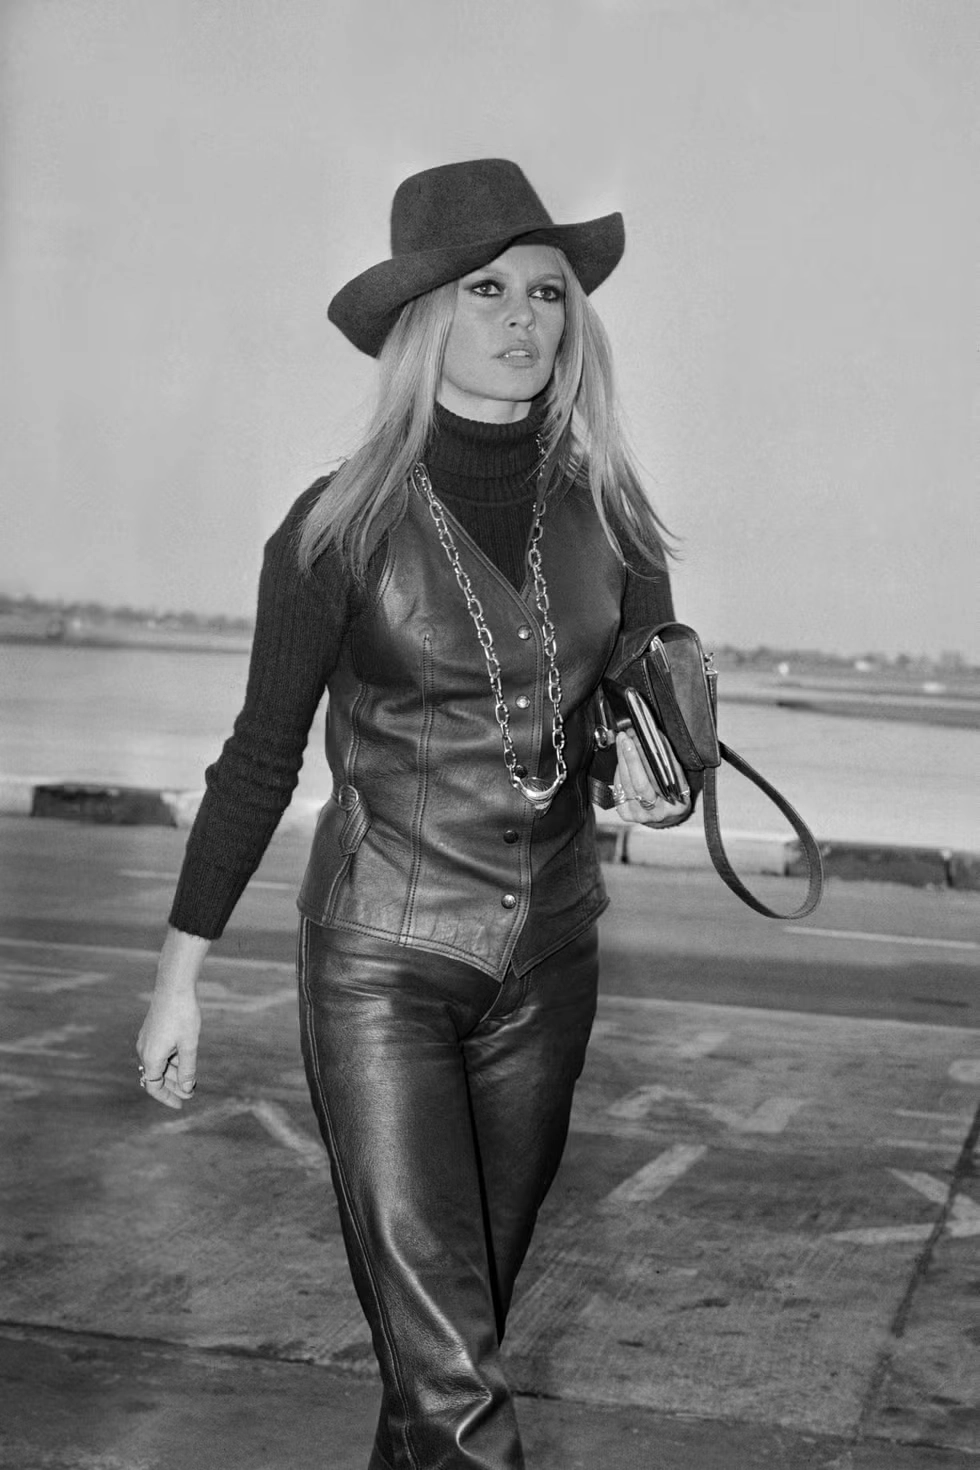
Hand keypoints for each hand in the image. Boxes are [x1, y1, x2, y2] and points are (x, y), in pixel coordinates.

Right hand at [135, 928, 207, 1109]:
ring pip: (159, 1064)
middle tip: (192, 1093)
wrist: (174, 987)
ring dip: (174, 1073)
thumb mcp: (189, 1046)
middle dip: (174, 1087)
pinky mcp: (152, 1031)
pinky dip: (171, 1060)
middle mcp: (145, 1050)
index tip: (181, 1104)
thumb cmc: (182, 1016)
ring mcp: (147, 1040)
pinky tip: (185, 1060)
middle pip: (157, 1077)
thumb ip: (188, 1069)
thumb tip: (187, 1090)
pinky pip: (159, 1053)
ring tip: (192, 1079)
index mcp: (151, 1057)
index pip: (154, 1087)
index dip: (167, 1098)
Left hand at [611, 730, 692, 827]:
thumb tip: (655, 737)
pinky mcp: (626, 813)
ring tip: (622, 742)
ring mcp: (638, 814)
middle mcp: (654, 813)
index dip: (648, 759)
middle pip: (638, 783)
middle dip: (631, 758)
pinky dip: (619, 773)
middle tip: (626, 738)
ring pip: (625, 785)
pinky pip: (618, 790)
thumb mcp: (679, 780)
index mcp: (673, 805)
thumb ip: (668, 761)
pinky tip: (622, 761)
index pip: (657, 780)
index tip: (643, 740)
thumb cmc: (674, 793)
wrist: (667, 814)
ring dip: (622, 761)